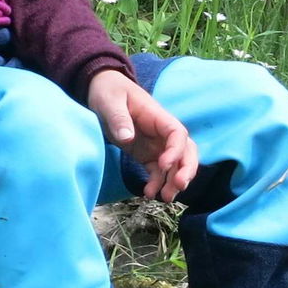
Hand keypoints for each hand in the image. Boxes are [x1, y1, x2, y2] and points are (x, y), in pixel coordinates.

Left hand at [86, 69, 197, 201]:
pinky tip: (148, 194)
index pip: (177, 133)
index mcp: (157, 116)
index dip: (176, 150)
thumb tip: (127, 137)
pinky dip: (157, 183)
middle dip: (186, 169)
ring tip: (164, 198)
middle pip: (186, 151)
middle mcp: (161, 132)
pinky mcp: (146, 154)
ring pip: (175, 165)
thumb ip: (118, 118)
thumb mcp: (109, 101)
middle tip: (178, 186)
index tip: (163, 164)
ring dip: (173, 182)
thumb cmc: (108, 91)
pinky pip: (158, 171)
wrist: (100, 89)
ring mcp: (155, 144)